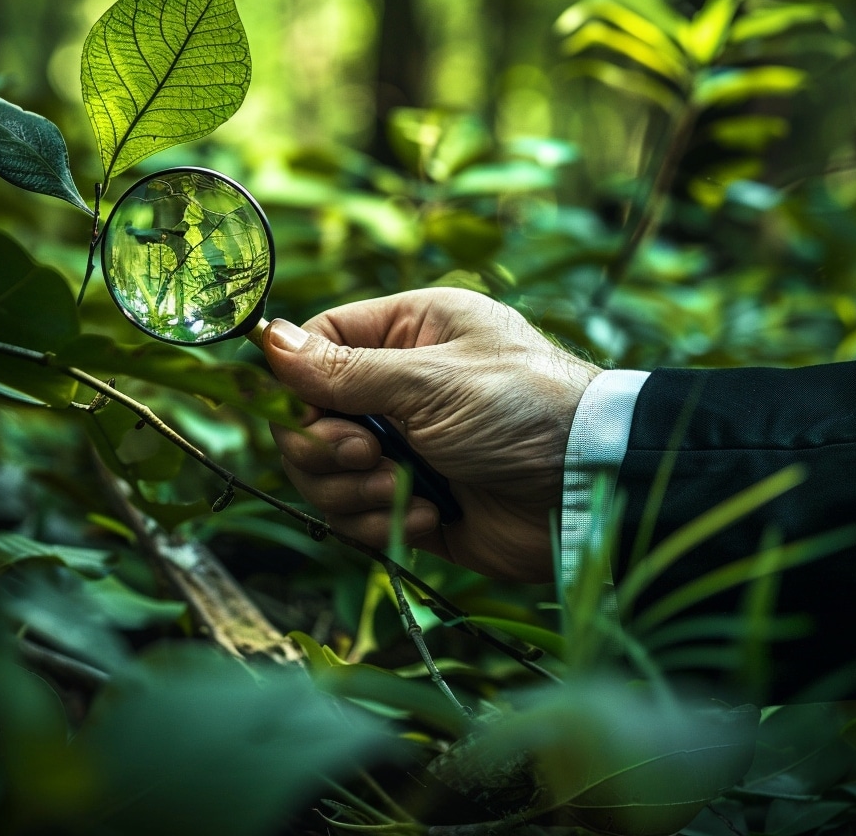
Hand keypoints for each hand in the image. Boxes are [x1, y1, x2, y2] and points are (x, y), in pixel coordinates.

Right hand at [263, 288, 600, 581]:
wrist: (589, 492)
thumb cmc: (521, 410)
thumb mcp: (431, 381)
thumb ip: (344, 369)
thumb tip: (266, 338)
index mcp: (406, 334)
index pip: (316, 346)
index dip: (297, 383)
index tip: (311, 414)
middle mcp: (397, 387)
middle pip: (307, 419)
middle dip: (326, 448)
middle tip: (371, 455)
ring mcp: (402, 446)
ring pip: (324, 474)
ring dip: (352, 491)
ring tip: (401, 490)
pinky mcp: (409, 501)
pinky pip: (357, 517)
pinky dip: (384, 522)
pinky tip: (434, 515)